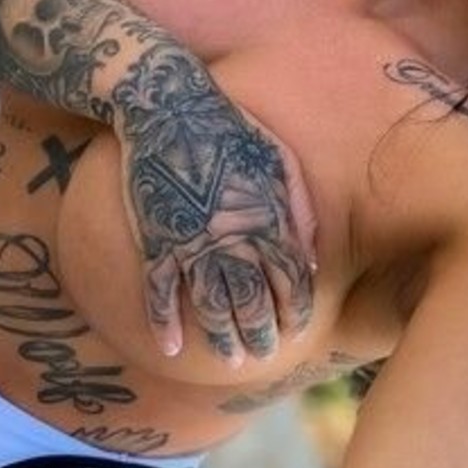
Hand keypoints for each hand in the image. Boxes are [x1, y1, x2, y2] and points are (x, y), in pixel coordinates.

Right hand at [112, 48, 316, 361]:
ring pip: (210, 305)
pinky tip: (171, 347)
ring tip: (232, 358)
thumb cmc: (232, 129)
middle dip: (261, 334)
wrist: (168, 109)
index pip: (289, 281)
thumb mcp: (280, 160)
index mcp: (266, 220)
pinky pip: (158, 291)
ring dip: (222, 338)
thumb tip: (312, 261)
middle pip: (252, 302)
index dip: (294, 311)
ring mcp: (191, 243)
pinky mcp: (155, 240)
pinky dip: (164, 322)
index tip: (296, 331)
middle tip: (263, 355)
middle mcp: (231, 239)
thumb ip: (299, 211)